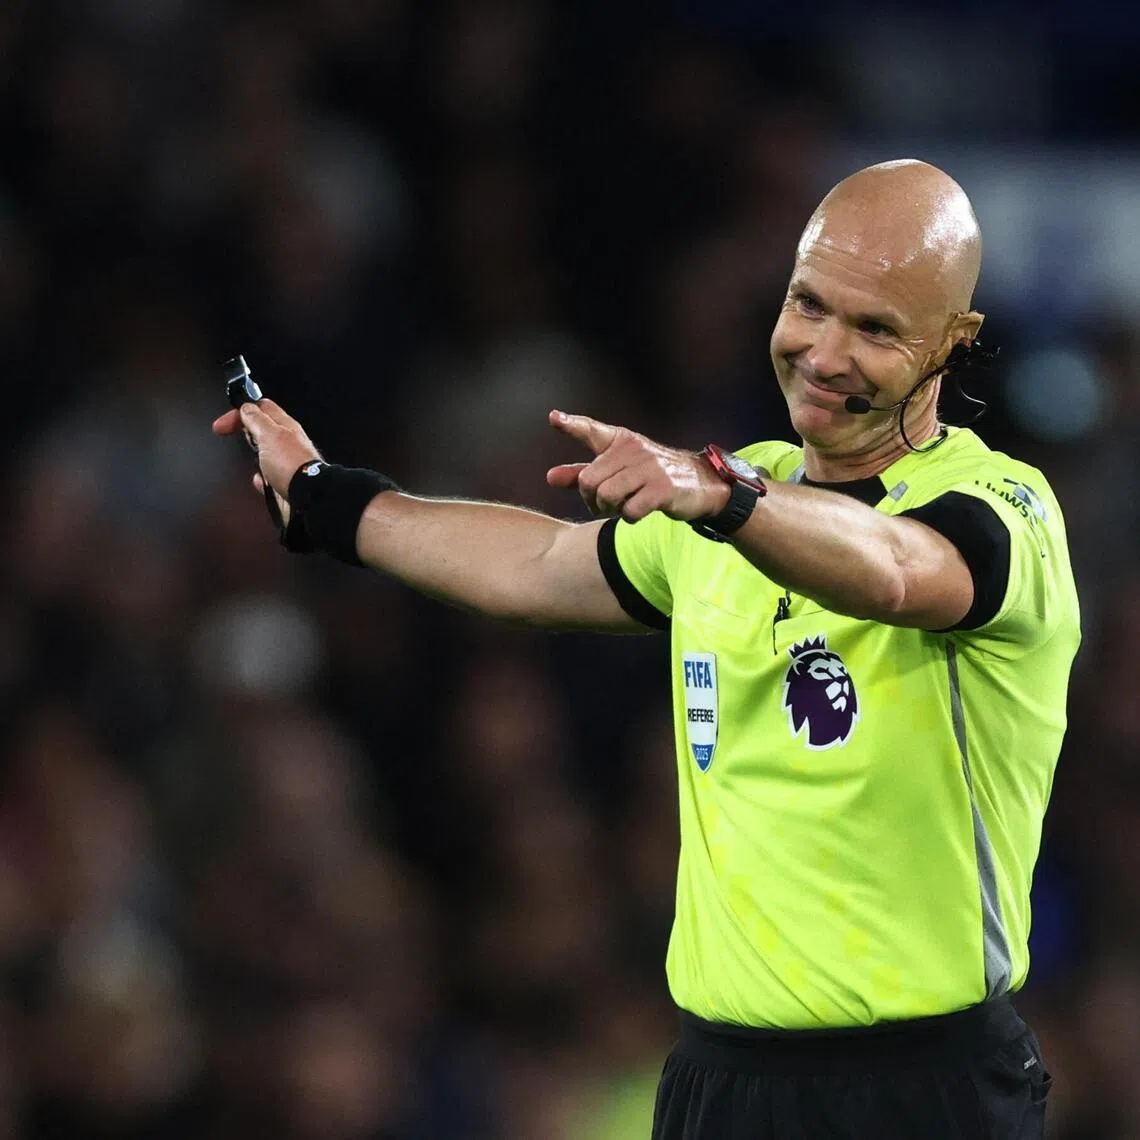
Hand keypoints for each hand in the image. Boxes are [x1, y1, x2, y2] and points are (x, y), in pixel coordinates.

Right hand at [212, 399, 320, 524]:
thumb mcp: (269, 434)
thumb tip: (246, 408)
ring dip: (255, 459)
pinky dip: (262, 479)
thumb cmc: (291, 464)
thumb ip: (256, 419)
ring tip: (255, 462)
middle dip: (247, 434)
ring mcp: (286, 463)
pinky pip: (268, 478)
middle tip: (238, 440)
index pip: (261, 408)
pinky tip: (262, 481)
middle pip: (262, 431)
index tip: (222, 425)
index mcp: (285, 426)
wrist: (307, 497)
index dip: (240, 412)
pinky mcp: (284, 482)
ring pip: (264, 455)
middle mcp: (287, 443)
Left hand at [546, 410, 729, 521]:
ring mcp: (649, 467)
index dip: (571, 425)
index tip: (553, 418)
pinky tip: (641, 511)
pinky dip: (630, 517)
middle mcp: (633, 449)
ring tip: (624, 506)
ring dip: (611, 509)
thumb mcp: (618, 472)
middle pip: (589, 481)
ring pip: (606, 496)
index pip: (591, 430)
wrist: (701, 484)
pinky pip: (629, 510)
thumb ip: (582, 475)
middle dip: (592, 499)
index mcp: (621, 441)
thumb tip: (549, 478)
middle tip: (605, 504)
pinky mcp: (662, 488)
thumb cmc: (652, 477)